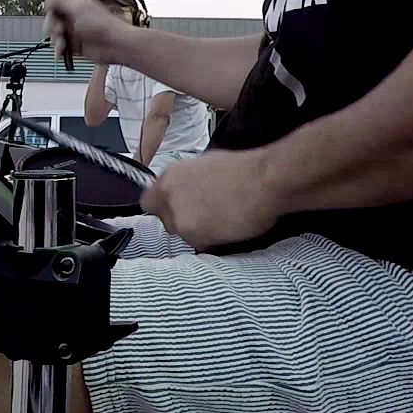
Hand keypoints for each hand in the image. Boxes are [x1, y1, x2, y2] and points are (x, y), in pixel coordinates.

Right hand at [45, 0, 127, 63]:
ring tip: (62, 45)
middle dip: (53, 27)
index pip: (56, 5)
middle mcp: (75, 18)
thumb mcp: (77, 8)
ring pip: (56, 35)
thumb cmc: (102, 25)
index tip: (51, 15)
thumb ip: (60, 2)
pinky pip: (61, 48)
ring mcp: (75, 32)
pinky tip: (60, 53)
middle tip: (58, 31)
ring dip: (56, 40)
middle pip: (53, 21)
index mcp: (76, 5)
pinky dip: (59, 50)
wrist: (115, 44)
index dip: (51, 11)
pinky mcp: (76, 46)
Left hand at [138, 148, 281, 250]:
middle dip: (184, 221)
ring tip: (223, 220)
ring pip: (184, 235)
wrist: (264, 180)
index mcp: (168, 177)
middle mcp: (168, 197)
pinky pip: (200, 245)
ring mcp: (179, 218)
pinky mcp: (194, 236)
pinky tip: (229, 228)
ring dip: (199, 232)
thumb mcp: (203, 166)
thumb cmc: (242, 170)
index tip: (177, 210)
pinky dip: (213, 241)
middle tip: (207, 216)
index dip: (164, 208)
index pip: (148, 202)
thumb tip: (183, 192)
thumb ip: (185, 183)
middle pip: (166, 221)